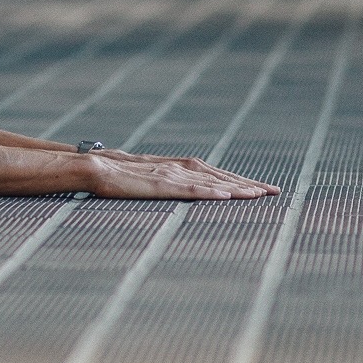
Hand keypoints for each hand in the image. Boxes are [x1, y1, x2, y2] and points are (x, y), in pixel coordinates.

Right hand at [85, 150, 279, 199]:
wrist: (87, 167)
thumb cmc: (111, 174)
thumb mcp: (143, 180)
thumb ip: (161, 184)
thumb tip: (179, 192)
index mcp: (172, 167)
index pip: (211, 172)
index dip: (237, 179)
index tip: (260, 188)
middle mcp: (174, 167)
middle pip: (217, 174)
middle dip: (246, 183)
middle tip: (275, 191)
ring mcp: (166, 175)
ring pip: (208, 180)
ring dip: (235, 186)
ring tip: (259, 194)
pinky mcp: (155, 184)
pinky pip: (186, 188)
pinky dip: (208, 191)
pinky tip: (225, 195)